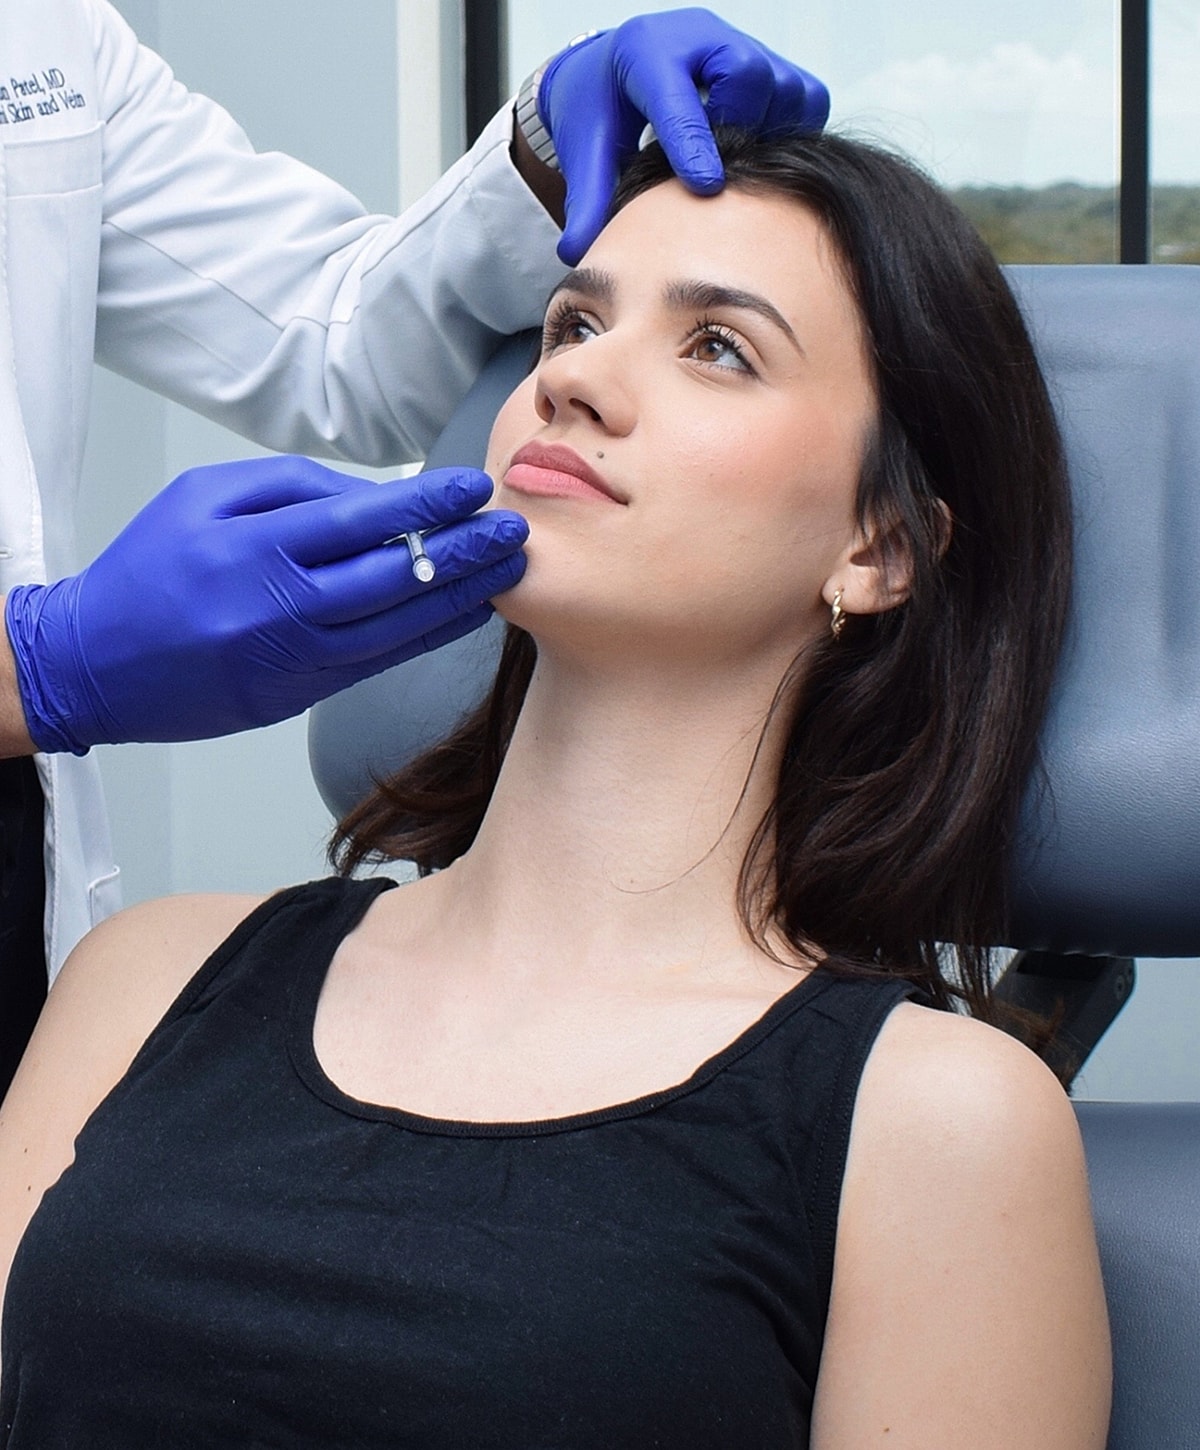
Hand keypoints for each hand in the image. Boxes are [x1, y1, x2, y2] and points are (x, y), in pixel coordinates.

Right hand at [4, 457, 526, 752]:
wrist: (92, 665)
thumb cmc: (148, 569)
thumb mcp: (201, 498)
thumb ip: (289, 485)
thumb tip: (376, 495)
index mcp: (250, 548)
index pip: (359, 520)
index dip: (424, 504)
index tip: (473, 488)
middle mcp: (276, 608)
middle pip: (390, 577)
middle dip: (460, 553)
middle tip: (513, 532)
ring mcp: (290, 659)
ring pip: (393, 628)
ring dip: (456, 600)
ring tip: (504, 573)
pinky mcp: (296, 695)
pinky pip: (376, 663)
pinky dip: (424, 638)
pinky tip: (463, 616)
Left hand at [537, 8, 829, 263]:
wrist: (615, 71)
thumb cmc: (600, 106)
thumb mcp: (586, 149)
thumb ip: (586, 198)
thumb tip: (576, 252)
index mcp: (647, 51)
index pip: (677, 96)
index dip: (694, 143)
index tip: (706, 187)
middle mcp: (700, 36)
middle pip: (746, 74)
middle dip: (737, 125)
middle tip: (715, 166)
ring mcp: (739, 43)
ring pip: (782, 83)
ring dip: (769, 128)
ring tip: (737, 157)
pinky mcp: (769, 61)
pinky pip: (805, 94)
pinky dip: (793, 126)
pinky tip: (764, 150)